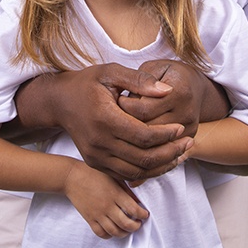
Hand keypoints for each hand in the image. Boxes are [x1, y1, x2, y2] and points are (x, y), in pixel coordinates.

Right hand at [44, 63, 193, 180]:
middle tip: (188, 143)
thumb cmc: (87, 84)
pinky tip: (162, 161)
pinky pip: (127, 174)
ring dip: (162, 166)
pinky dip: (147, 171)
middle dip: (171, 152)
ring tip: (180, 154)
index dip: (167, 135)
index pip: (144, 135)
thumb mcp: (111, 72)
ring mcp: (96, 156)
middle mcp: (99, 142)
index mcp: (105, 119)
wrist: (59, 103)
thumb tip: (167, 90)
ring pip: (137, 171)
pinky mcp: (96, 163)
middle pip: (143, 157)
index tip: (182, 128)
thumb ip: (140, 80)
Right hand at [63, 161, 148, 238]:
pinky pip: (101, 233)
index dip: (143, 214)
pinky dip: (110, 235)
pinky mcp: (89, 218)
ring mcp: (98, 213)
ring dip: (125, 233)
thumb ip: (126, 189)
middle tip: (138, 223)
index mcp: (115, 193)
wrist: (72, 177)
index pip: (134, 210)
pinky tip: (113, 230)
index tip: (145, 214)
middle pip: (126, 224)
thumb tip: (138, 202)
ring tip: (128, 228)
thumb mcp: (113, 176)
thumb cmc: (93, 173)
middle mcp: (107, 205)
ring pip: (115, 231)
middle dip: (136, 226)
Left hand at [118, 59, 227, 137]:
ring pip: (155, 142)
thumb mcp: (154, 67)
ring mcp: (190, 128)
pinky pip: (164, 147)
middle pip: (149, 129)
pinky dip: (149, 143)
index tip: (119, 99)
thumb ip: (141, 80)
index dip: (125, 105)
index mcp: (179, 91)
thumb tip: (128, 100)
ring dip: (138, 134)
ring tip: (128, 122)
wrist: (195, 86)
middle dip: (129, 123)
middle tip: (119, 114)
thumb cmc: (169, 73)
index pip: (144, 108)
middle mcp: (187, 112)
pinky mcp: (189, 138)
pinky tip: (139, 133)